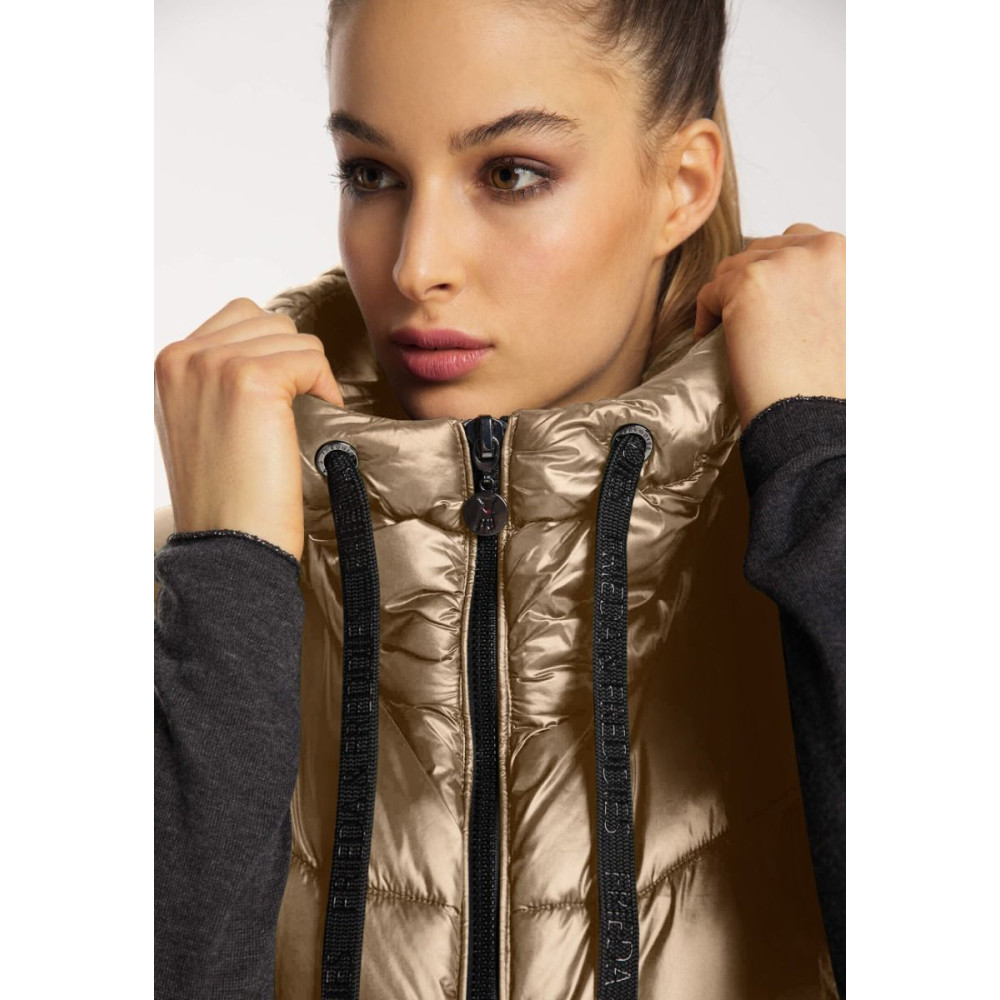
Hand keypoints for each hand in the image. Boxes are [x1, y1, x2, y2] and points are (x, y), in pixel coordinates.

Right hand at [154, 298, 343, 561]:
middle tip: (300, 411)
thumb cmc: (224, 499)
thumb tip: (267, 357)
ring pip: (293, 338)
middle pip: (268, 322)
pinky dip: (327, 388)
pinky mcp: (253, 380)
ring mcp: (215, 364)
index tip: (280, 402)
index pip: (238, 319)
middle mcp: (184, 356)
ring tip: (306, 420)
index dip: (273, 356)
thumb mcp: (200, 426)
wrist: (228, 546)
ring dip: (311, 376)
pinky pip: (312, 359)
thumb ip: (217, 383)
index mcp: (168, 364)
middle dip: (294, 363)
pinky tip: (321, 419)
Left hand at [691, 223, 845, 431]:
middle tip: (746, 319)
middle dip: (753, 280)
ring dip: (729, 296)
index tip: (772, 307)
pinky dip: (707, 315)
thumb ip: (837, 291)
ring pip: (736, 266)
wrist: (816, 415)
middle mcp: (824, 248)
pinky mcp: (748, 282)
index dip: (783, 277)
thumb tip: (807, 294)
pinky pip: (711, 290)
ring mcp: (785, 262)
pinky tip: (713, 339)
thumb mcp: (853, 322)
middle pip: (768, 248)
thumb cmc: (836, 382)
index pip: (804, 243)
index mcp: (852, 257)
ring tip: (730, 331)